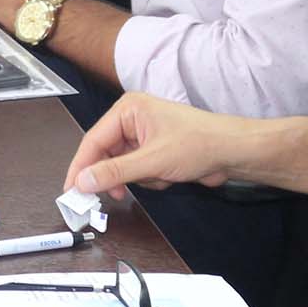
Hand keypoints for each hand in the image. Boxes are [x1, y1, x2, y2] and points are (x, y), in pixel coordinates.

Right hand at [66, 94, 248, 199]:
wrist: (236, 152)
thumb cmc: (200, 145)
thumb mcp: (152, 161)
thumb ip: (114, 172)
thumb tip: (82, 182)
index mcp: (128, 109)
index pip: (93, 140)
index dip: (81, 167)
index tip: (71, 190)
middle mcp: (132, 119)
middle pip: (106, 154)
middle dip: (115, 175)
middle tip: (112, 196)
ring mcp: (144, 134)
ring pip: (122, 165)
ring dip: (138, 178)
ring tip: (160, 177)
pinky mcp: (154, 149)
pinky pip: (137, 169)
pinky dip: (149, 178)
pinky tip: (168, 176)